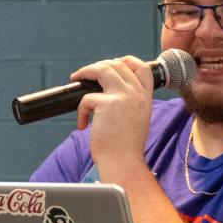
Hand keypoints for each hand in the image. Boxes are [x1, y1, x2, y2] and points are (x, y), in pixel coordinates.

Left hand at [71, 57, 155, 177]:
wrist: (124, 162)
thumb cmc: (126, 147)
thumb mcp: (137, 120)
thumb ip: (130, 103)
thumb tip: (109, 93)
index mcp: (145, 98)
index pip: (142, 68)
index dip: (127, 61)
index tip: (114, 63)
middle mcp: (136, 94)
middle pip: (118, 64)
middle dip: (99, 65)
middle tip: (86, 73)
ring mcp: (123, 96)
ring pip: (102, 69)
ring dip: (86, 71)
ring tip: (76, 78)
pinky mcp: (107, 104)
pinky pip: (87, 98)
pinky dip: (81, 111)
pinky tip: (83, 124)